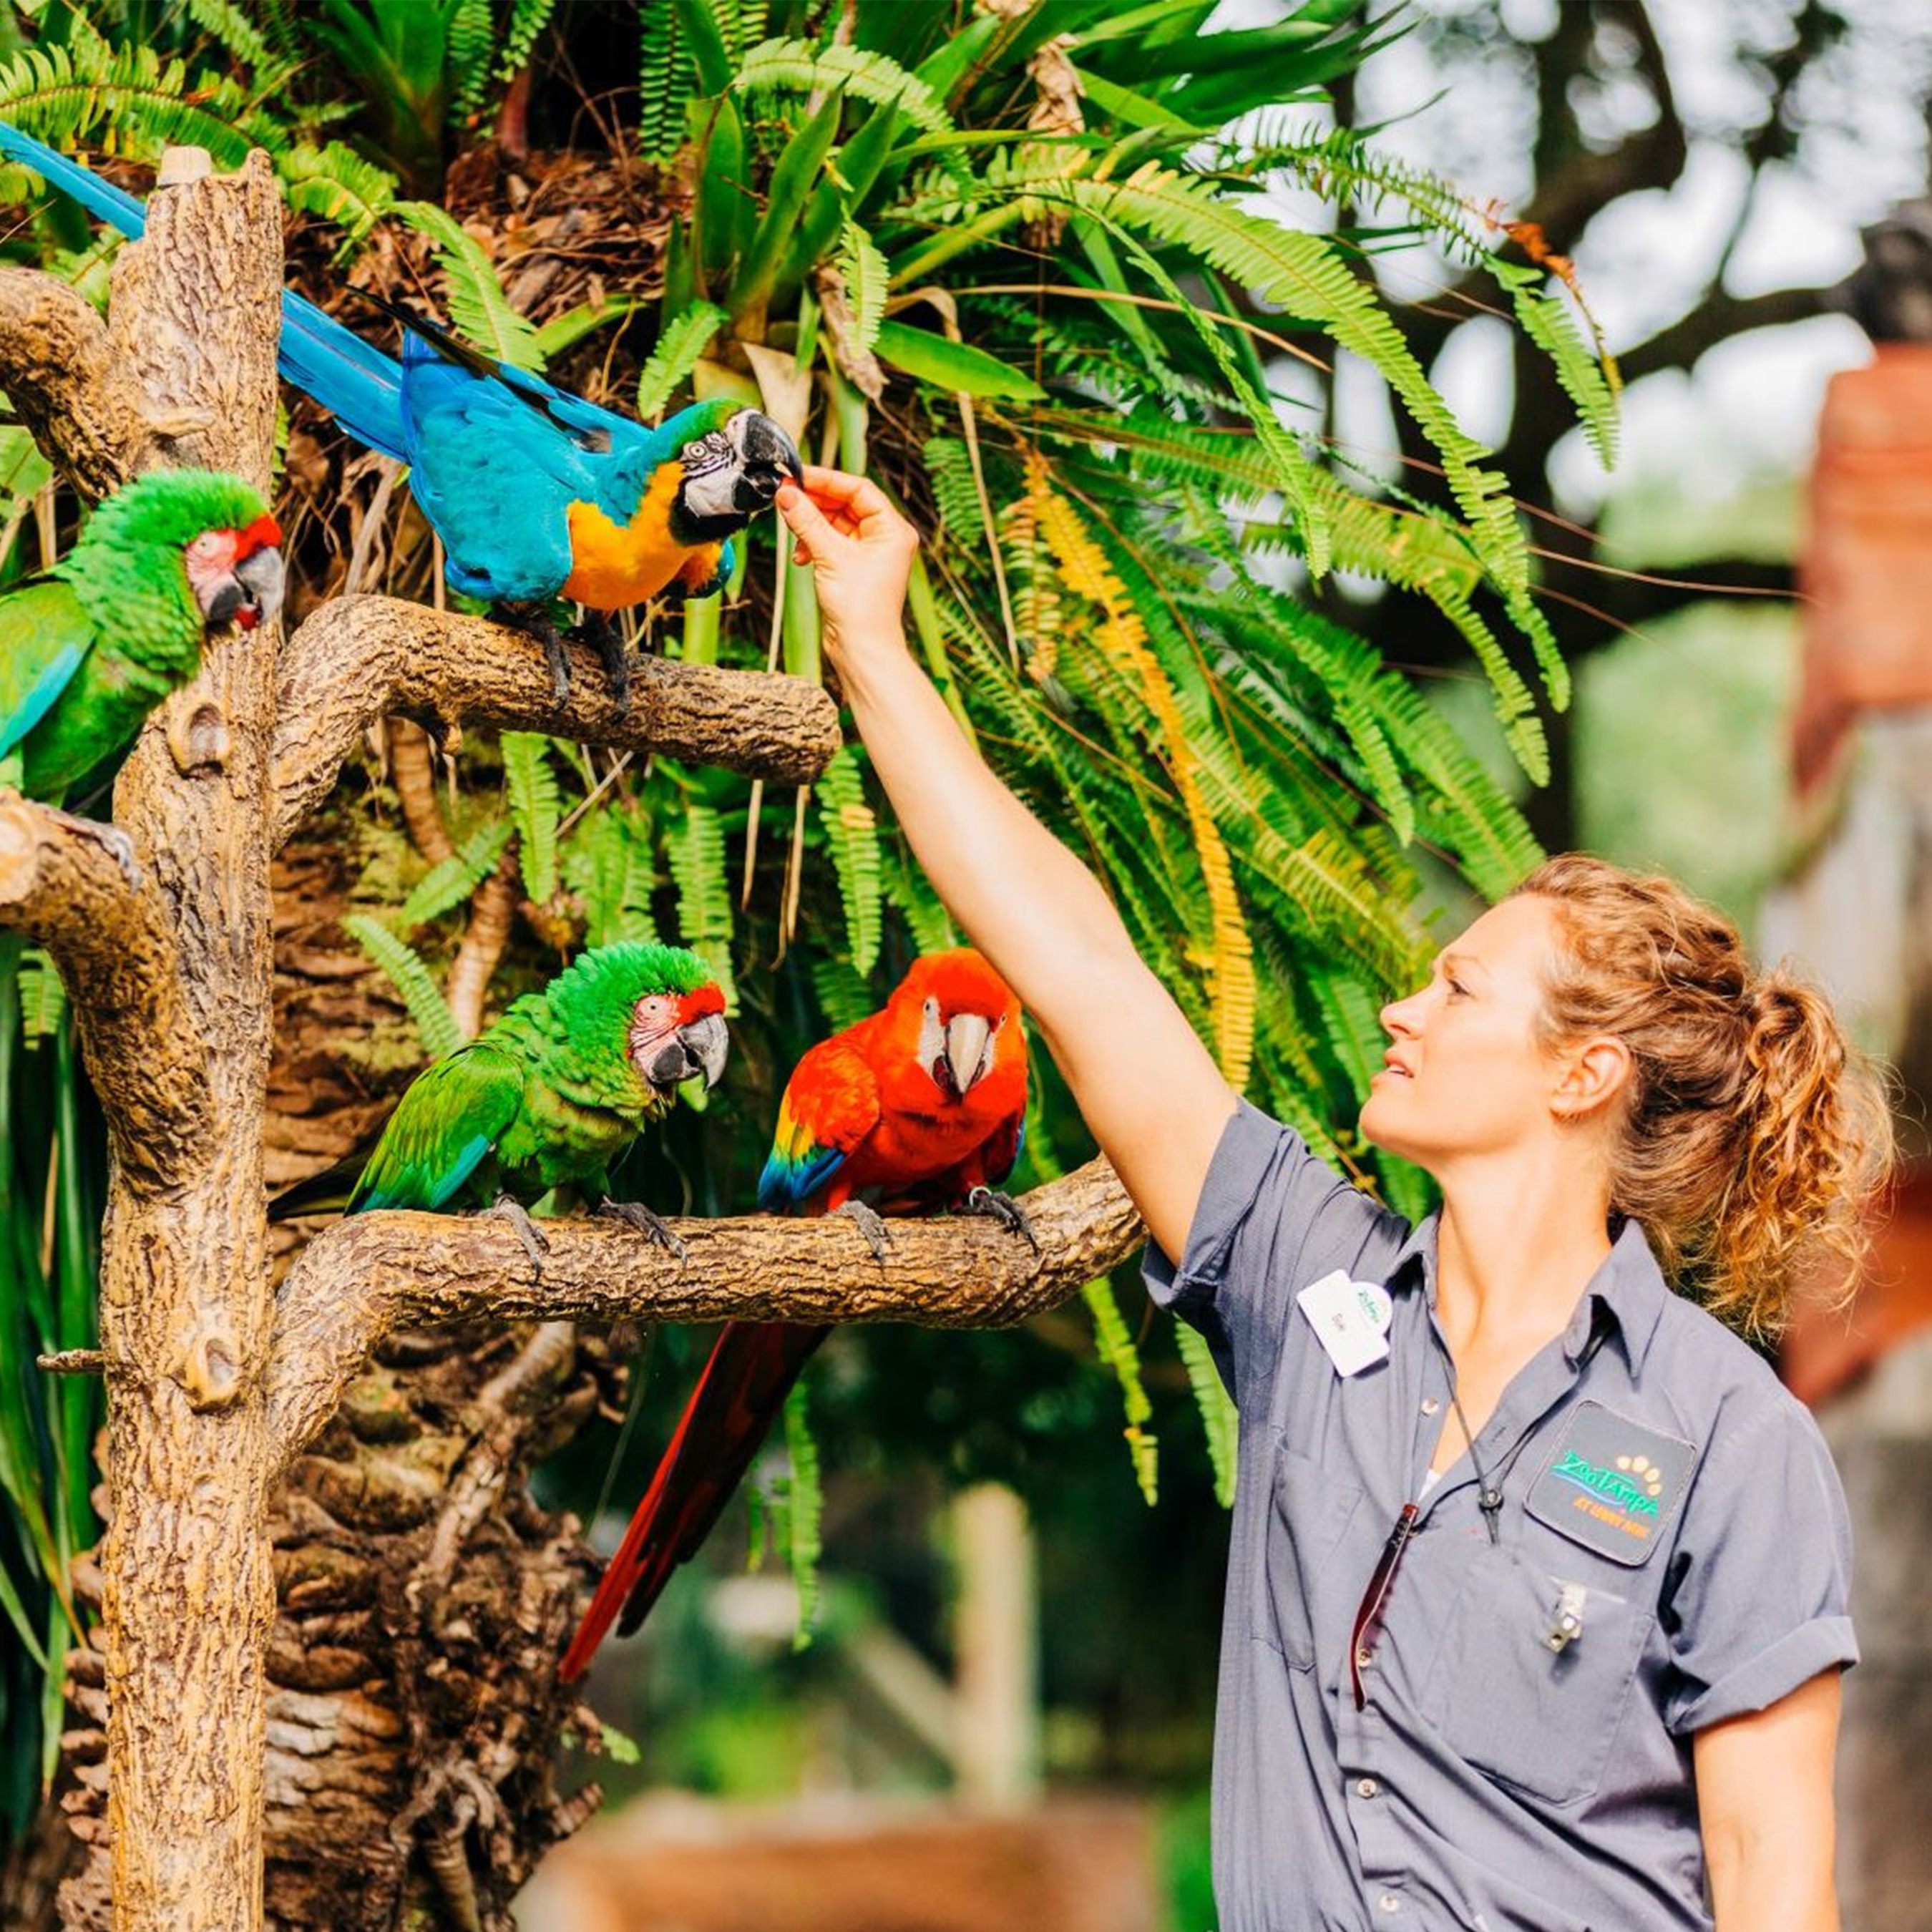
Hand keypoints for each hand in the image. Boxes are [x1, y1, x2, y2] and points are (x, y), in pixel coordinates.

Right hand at [775, 465, 918, 665]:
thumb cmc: (860, 607)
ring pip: (835, 524)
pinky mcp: (854, 568)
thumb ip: (806, 521)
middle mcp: (885, 538)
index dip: (827, 480)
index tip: (797, 477)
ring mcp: (870, 553)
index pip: (859, 489)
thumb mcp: (830, 556)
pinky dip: (813, 544)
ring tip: (791, 528)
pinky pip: (831, 543)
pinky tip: (800, 556)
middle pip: (846, 504)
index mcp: (893, 529)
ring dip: (811, 525)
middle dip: (815, 502)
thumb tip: (786, 493)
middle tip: (786, 497)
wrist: (862, 650)